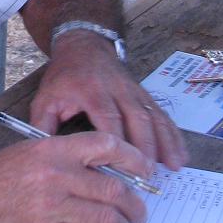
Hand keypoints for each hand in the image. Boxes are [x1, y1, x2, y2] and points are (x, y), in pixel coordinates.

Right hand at [0, 132, 152, 222]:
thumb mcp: (28, 153)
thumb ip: (64, 158)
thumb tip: (106, 172)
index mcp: (52, 150)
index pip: (105, 146)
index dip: (133, 157)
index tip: (145, 170)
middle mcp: (55, 176)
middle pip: (114, 189)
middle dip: (135, 205)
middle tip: (139, 213)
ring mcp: (51, 208)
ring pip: (106, 219)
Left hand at [29, 34, 187, 170]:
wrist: (84, 46)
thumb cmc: (64, 77)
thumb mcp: (45, 98)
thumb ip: (43, 126)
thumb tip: (45, 158)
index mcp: (91, 92)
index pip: (108, 119)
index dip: (117, 145)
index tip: (121, 170)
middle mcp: (117, 90)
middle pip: (136, 119)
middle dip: (144, 148)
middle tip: (147, 176)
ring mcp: (134, 91)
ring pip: (153, 117)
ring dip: (164, 142)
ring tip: (172, 167)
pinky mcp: (144, 94)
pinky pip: (161, 114)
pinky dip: (173, 134)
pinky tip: (180, 154)